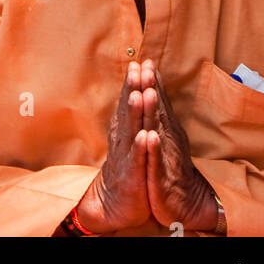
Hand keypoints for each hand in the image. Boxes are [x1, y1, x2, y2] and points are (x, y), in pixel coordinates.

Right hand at [74, 61, 153, 233]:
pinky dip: (142, 148)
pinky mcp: (133, 175)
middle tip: (136, 69)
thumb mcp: (130, 136)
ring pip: (132, 131)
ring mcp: (127, 156)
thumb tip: (137, 86)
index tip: (140, 62)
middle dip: (133, 89)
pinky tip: (145, 136)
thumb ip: (133, 112)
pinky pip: (138, 160)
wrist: (117, 201)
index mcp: (125, 128)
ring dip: (135, 112)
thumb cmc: (129, 164)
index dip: (134, 82)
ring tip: (140, 94)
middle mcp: (123, 138)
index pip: (129, 101)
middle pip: (128, 110)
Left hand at [141, 63, 219, 232]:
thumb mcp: (166, 139)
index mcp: (167, 129)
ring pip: (158, 130)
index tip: (145, 61)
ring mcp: (165, 156)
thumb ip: (161, 114)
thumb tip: (154, 90)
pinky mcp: (161, 176)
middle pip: (158, 110)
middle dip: (151, 88)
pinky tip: (150, 137)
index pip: (159, 102)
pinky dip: (154, 148)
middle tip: (146, 66)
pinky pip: (156, 161)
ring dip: (153, 111)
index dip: (152, 82)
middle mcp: (168, 138)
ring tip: (147, 92)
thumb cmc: (171, 167)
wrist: (184, 203)